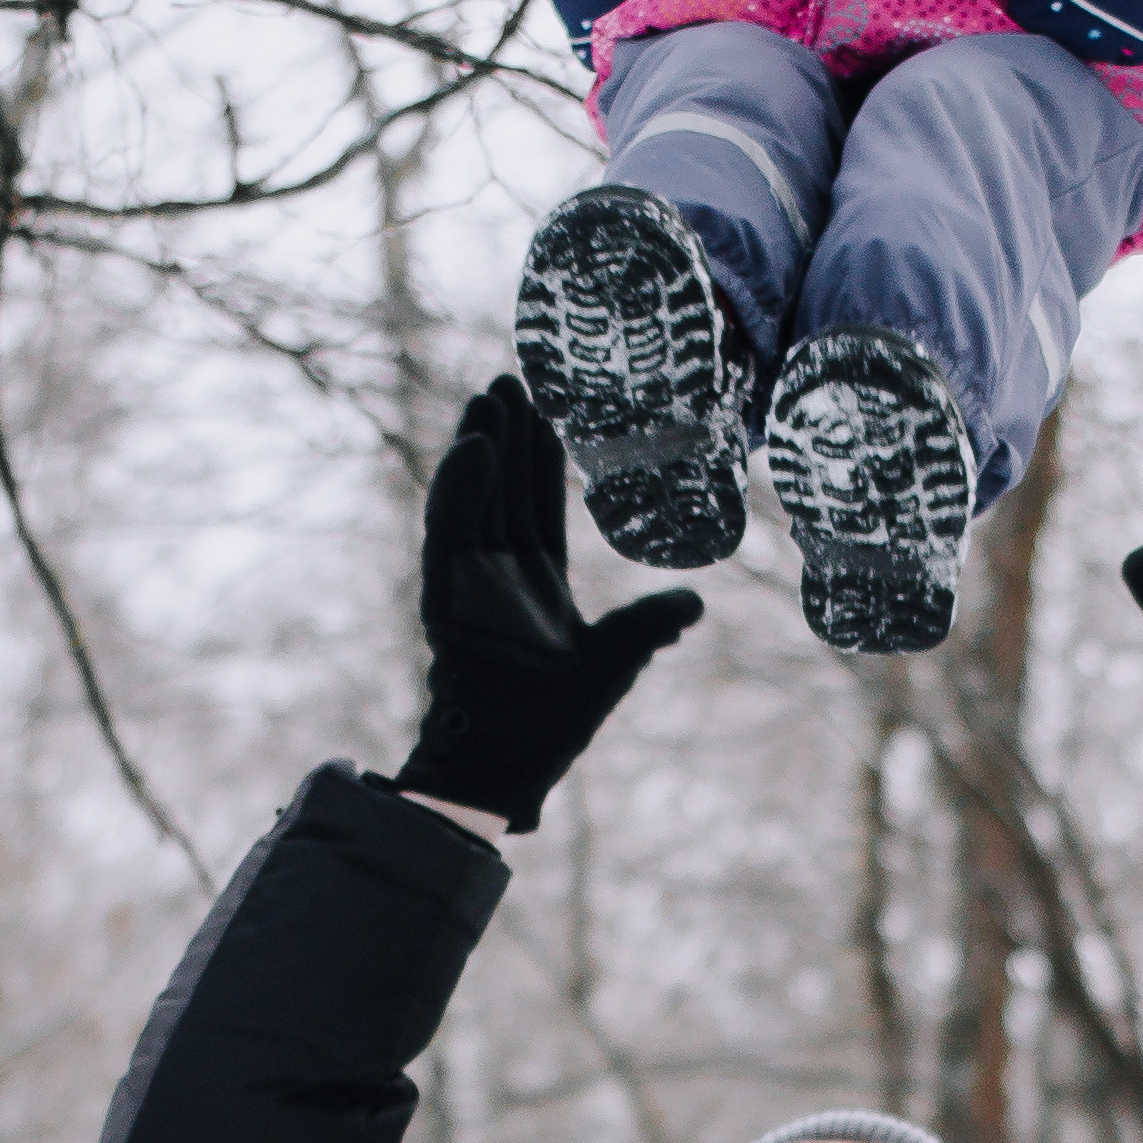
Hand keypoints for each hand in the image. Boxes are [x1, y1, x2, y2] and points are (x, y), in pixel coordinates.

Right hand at [395, 375, 702, 832]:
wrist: (514, 763)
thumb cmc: (554, 721)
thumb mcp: (617, 660)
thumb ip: (650, 625)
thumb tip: (695, 602)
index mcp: (535, 583)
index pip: (538, 503)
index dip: (540, 457)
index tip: (544, 409)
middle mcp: (497, 574)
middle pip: (502, 487)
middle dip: (506, 434)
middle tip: (508, 378)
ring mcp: (469, 582)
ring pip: (472, 498)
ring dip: (480, 447)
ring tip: (489, 396)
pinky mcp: (447, 596)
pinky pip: (450, 531)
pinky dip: (460, 488)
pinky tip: (475, 446)